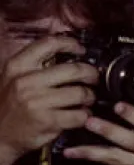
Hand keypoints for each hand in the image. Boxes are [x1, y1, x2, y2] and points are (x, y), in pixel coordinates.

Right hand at [0, 36, 96, 160]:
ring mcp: (37, 101)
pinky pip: (79, 114)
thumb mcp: (14, 78)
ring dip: (89, 97)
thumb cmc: (11, 105)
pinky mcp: (48, 120)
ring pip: (80, 93)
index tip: (80, 49)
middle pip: (74, 69)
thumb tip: (67, 53)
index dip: (70, 44)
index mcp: (18, 66)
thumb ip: (35, 65)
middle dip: (90, 74)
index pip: (48, 44)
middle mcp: (26, 81)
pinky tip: (81, 114)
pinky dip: (85, 115)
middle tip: (93, 78)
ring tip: (87, 99)